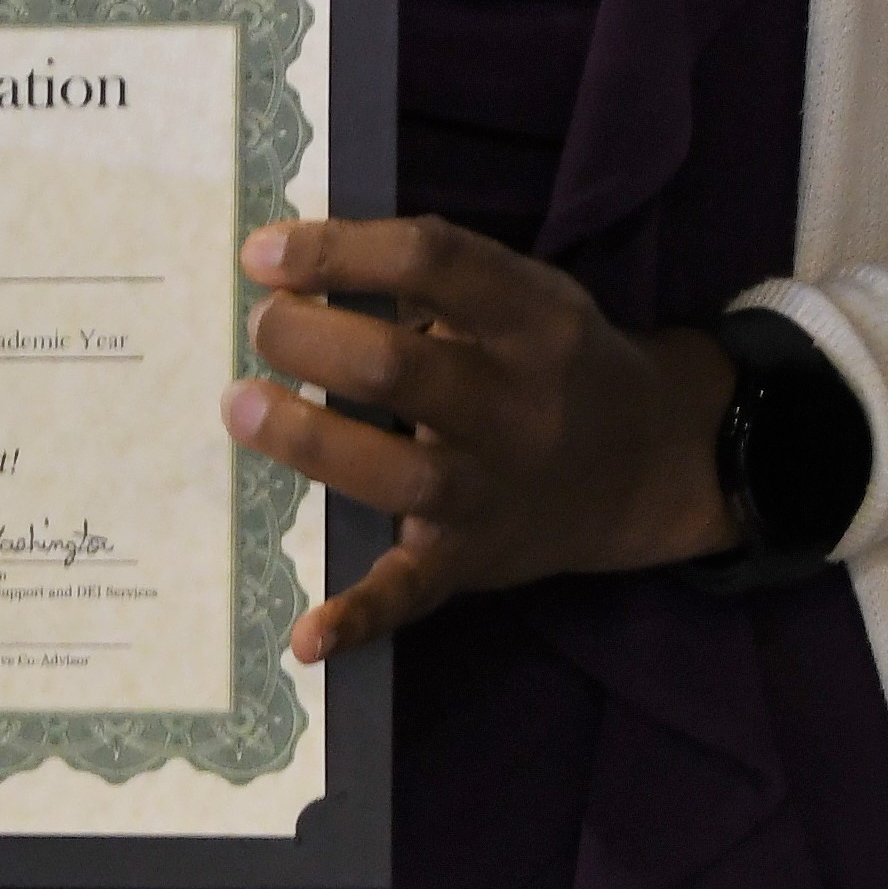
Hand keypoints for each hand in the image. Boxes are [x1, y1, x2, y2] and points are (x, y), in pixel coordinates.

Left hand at [223, 215, 735, 661]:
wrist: (646, 462)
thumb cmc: (552, 359)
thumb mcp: (524, 290)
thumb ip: (432, 273)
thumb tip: (289, 262)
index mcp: (529, 317)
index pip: (429, 263)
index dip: (337, 252)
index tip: (260, 253)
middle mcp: (517, 405)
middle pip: (400, 369)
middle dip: (311, 341)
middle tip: (260, 326)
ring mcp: (494, 491)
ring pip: (398, 473)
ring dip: (310, 440)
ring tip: (241, 405)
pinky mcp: (473, 560)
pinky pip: (415, 592)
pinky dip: (361, 617)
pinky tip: (306, 636)